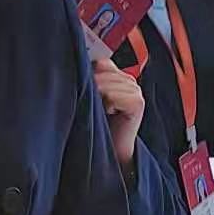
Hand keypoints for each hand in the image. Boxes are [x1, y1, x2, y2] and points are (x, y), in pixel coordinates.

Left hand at [92, 58, 144, 176]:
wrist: (110, 152)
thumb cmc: (96, 125)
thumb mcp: (91, 96)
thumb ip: (90, 78)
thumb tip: (76, 63)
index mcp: (118, 75)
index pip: (100, 63)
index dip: (89, 76)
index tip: (88, 93)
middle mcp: (129, 80)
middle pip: (100, 71)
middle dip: (91, 88)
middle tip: (94, 106)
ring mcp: (135, 90)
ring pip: (104, 84)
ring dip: (97, 99)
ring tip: (102, 112)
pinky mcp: (137, 102)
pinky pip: (112, 95)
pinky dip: (106, 105)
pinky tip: (110, 114)